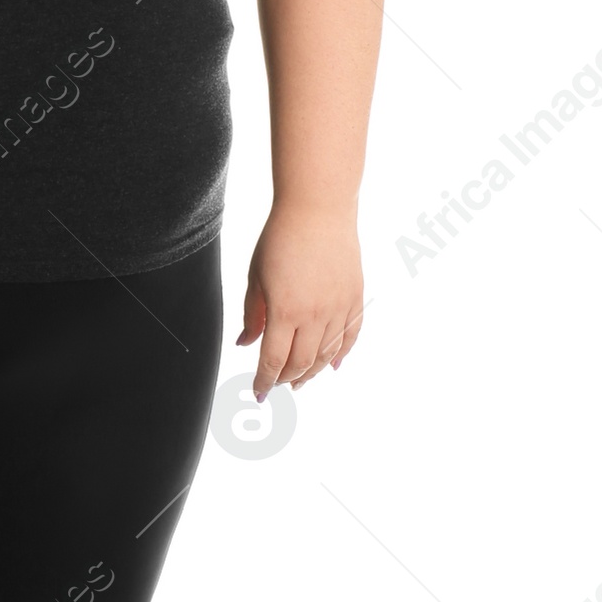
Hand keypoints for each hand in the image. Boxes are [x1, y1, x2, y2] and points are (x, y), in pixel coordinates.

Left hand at [237, 202, 362, 399]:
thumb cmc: (280, 238)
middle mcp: (315, 315)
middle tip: (277, 385)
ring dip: (312, 373)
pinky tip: (333, 366)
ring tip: (300, 381)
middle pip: (301, 363)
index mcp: (284, 311)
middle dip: (286, 379)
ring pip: (327, 355)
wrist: (318, 209)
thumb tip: (245, 344)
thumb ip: (251, 314)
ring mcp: (339, 308)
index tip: (258, 392)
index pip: (273, 360)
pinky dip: (342, 354)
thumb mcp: (256, 277)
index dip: (264, 380)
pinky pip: (351, 336)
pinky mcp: (355, 298)